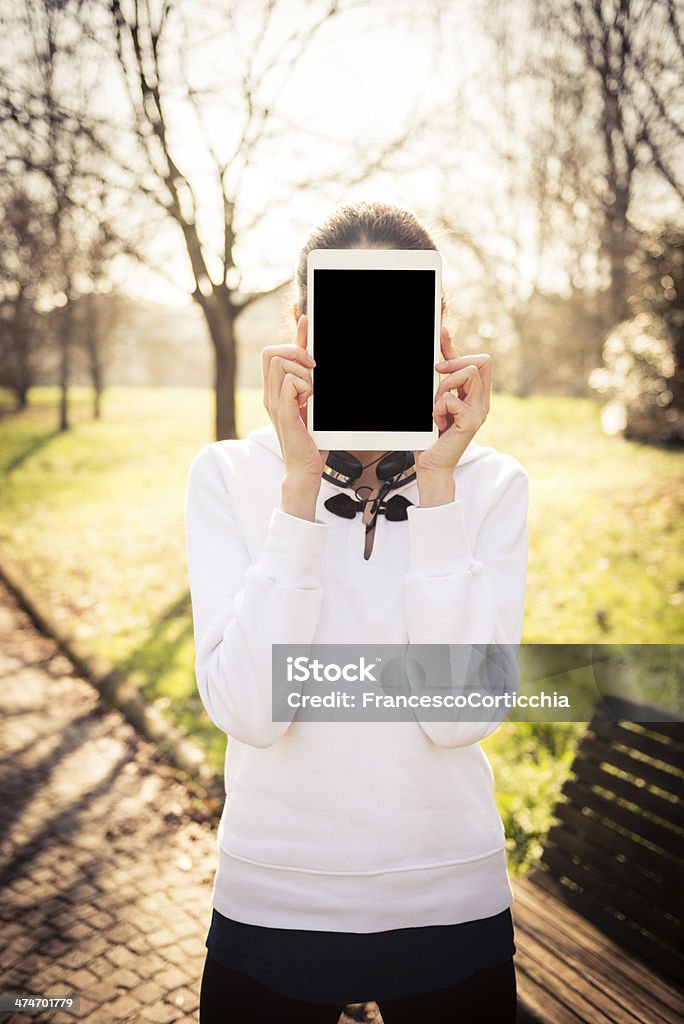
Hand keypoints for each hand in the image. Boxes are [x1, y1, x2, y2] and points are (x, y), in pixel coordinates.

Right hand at [261, 315, 328, 482]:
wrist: (305, 468)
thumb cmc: (310, 440)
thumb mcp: (310, 404)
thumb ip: (310, 383)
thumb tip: (317, 363)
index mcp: (274, 391)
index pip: (274, 352)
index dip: (292, 334)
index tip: (306, 320)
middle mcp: (270, 394)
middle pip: (272, 352)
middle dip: (297, 353)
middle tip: (314, 370)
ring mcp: (275, 403)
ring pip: (281, 364)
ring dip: (303, 374)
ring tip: (311, 394)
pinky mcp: (284, 413)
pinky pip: (290, 383)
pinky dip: (304, 388)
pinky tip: (309, 402)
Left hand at [414, 324, 491, 478]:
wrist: (432, 464)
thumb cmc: (432, 434)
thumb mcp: (438, 399)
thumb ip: (444, 377)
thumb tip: (441, 344)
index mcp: (476, 395)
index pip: (481, 360)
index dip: (457, 348)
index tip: (440, 337)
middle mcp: (482, 401)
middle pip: (482, 361)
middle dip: (455, 363)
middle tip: (437, 375)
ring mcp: (479, 411)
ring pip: (469, 374)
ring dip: (445, 386)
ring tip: (437, 406)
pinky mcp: (471, 422)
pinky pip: (451, 399)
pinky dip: (437, 408)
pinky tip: (437, 422)